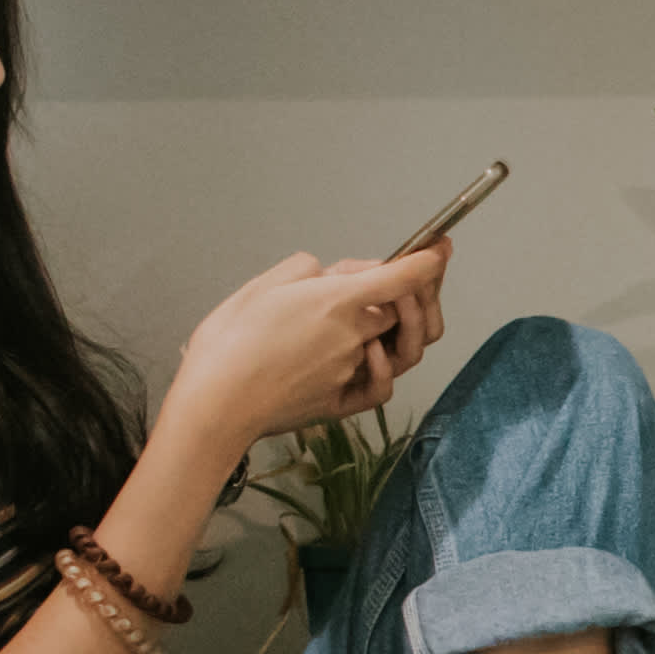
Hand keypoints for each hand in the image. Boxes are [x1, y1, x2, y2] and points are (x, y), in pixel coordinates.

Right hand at [168, 247, 445, 451]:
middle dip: (405, 291)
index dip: (428, 260)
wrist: (214, 405)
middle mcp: (352, 337)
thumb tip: (325, 273)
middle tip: (386, 281)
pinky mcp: (343, 403)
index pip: (401, 276)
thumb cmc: (228, 345)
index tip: (440, 248)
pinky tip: (370, 355)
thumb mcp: (261, 286)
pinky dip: (384, 367)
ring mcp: (351, 372)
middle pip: (402, 309)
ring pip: (398, 346)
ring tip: (382, 313)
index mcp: (336, 302)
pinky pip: (382, 386)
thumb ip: (304, 271)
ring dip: (400, 326)